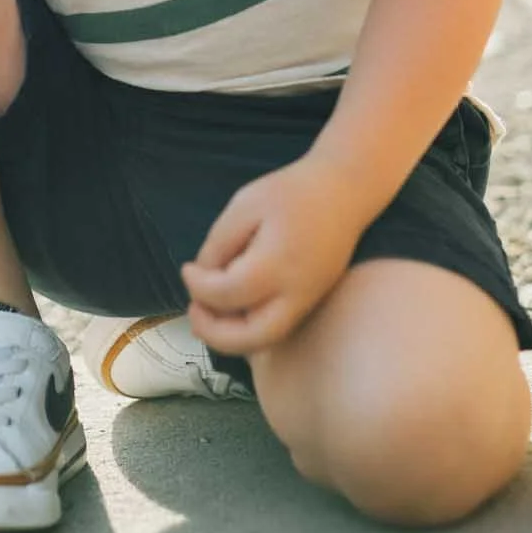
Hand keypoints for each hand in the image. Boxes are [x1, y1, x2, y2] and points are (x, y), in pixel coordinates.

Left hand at [179, 153, 372, 355]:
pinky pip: (276, 328)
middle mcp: (295, 295)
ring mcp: (307, 303)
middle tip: (193, 310)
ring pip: (266, 339)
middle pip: (252, 338)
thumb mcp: (244, 206)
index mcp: (276, 265)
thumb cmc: (291, 193)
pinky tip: (232, 306)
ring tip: (208, 311)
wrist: (344, 193)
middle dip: (214, 333)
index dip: (198, 287)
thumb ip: (220, 244)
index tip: (187, 269)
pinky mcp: (311, 302)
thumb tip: (203, 277)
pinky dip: (249, 327)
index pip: (227, 294)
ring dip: (231, 335)